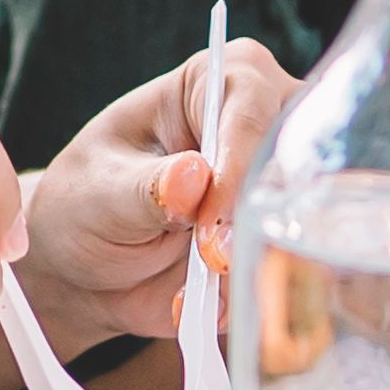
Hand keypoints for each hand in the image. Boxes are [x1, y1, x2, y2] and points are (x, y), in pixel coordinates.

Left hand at [20, 36, 295, 343]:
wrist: (85, 270)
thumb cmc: (88, 204)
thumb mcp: (98, 191)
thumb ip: (144, 187)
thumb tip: (190, 176)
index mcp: (214, 84)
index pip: (252, 109)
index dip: (238, 165)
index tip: (208, 223)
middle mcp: (263, 128)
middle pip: (300, 158)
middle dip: (260, 218)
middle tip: (213, 262)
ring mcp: (278, 191)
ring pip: (304, 221)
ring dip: (254, 266)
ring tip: (194, 289)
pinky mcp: (279, 245)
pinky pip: (291, 273)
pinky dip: (248, 298)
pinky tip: (197, 306)